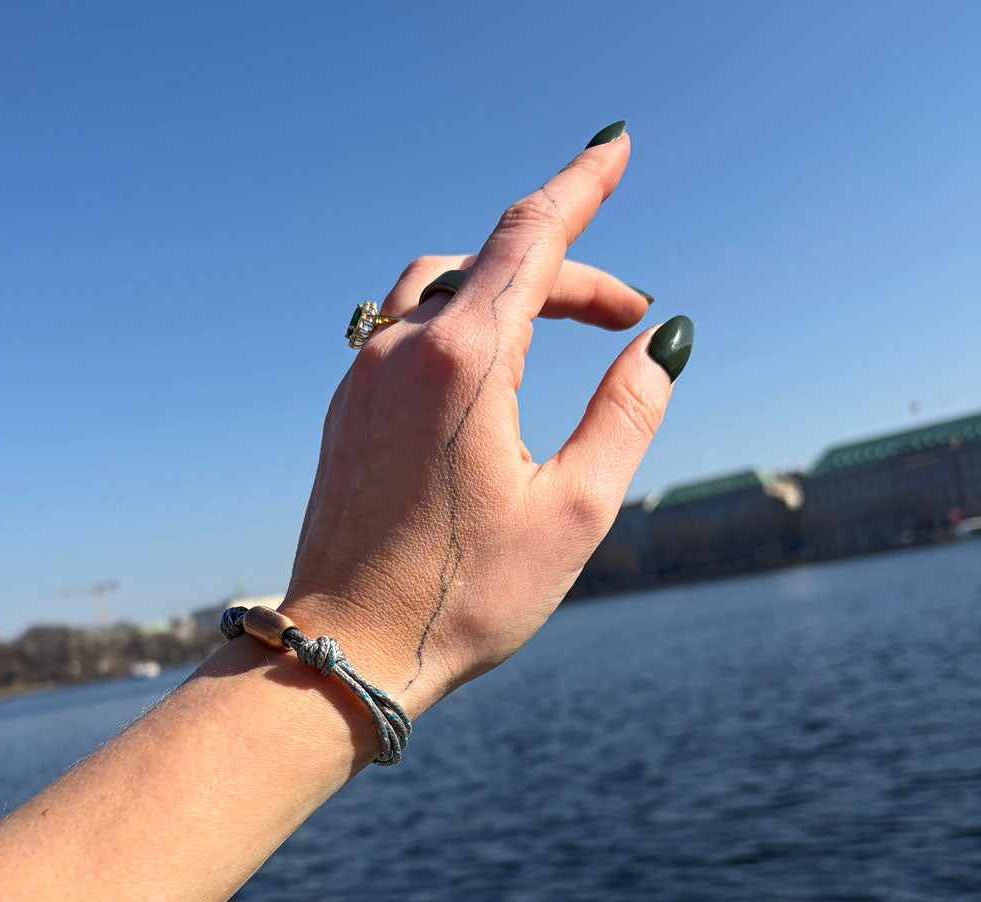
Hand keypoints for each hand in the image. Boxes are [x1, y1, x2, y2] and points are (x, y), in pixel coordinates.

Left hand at [284, 124, 692, 718]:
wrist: (347, 649)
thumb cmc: (464, 595)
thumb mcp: (573, 511)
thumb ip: (627, 414)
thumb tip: (663, 341)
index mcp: (463, 362)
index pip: (532, 236)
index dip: (583, 184)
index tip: (617, 145)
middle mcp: (401, 351)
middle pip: (494, 262)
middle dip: (568, 269)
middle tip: (628, 312)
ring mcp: (362, 377)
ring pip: (441, 286)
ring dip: (509, 286)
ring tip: (563, 322)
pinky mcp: (346, 410)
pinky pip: (405, 326)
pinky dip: (461, 317)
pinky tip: (491, 365)